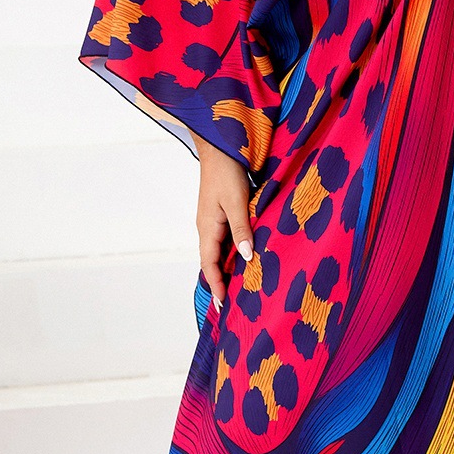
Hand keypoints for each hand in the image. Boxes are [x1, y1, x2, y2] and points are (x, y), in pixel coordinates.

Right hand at [195, 137, 253, 307]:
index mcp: (207, 227)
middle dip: (221, 282)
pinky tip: (245, 258)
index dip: (216, 284)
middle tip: (232, 304)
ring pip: (220, 251)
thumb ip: (241, 229)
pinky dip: (233, 252)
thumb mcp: (237, 202)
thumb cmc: (227, 172)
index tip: (222, 305)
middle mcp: (208, 227)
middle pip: (213, 261)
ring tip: (239, 287)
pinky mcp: (222, 214)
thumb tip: (246, 257)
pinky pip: (226, 239)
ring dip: (228, 269)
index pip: (209, 264)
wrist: (221, 148)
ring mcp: (214, 221)